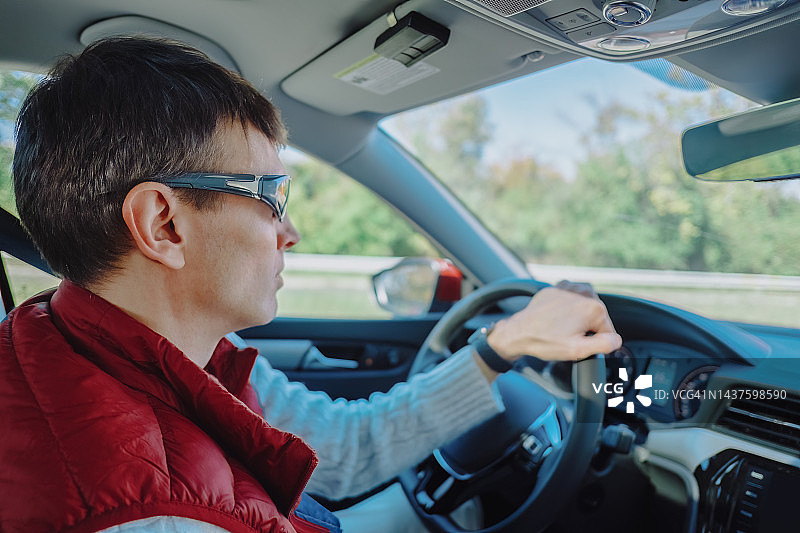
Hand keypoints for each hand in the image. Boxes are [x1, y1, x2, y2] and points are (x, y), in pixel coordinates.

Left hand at [486, 281, 621, 362]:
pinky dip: (567, 309)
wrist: (519, 332)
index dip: (594, 342)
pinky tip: (557, 319)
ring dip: (577, 318)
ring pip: (584, 308)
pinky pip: (570, 300)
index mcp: (593, 307)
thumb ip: (604, 345)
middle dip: (586, 329)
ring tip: (561, 328)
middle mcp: (584, 292)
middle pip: (596, 318)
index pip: (607, 330)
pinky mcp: (557, 288)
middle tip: (567, 337)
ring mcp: (570, 287)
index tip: (578, 344)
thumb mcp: (578, 351)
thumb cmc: (544, 341)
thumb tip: (616, 340)